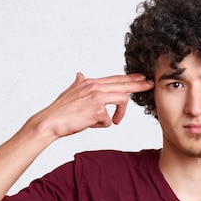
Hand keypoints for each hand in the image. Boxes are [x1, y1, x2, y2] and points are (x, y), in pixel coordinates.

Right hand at [33, 72, 153, 139]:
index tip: (141, 77)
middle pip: (123, 84)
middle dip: (139, 85)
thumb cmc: (60, 111)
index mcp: (90, 83)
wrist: (50, 122)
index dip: (129, 78)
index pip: (115, 79)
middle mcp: (94, 86)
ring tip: (115, 121)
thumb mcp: (70, 92)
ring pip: (121, 99)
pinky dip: (102, 125)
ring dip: (120, 113)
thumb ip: (78, 83)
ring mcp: (96, 97)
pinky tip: (91, 125)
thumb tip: (80, 74)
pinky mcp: (97, 110)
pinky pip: (108, 120)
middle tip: (151, 84)